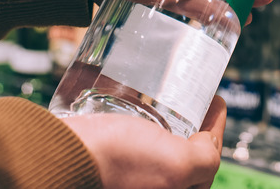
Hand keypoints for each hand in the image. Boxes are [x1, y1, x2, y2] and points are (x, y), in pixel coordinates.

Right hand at [63, 95, 226, 188]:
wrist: (63, 153)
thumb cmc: (119, 161)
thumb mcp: (178, 163)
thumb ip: (205, 158)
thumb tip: (209, 146)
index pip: (207, 165)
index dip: (216, 129)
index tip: (215, 101)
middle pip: (183, 160)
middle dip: (192, 131)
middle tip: (194, 101)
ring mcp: (129, 182)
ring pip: (157, 152)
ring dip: (166, 127)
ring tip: (169, 100)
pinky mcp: (110, 170)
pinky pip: (133, 147)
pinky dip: (140, 127)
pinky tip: (139, 108)